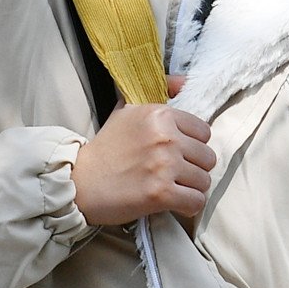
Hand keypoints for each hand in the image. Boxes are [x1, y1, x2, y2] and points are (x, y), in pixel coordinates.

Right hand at [72, 95, 214, 226]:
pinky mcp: (161, 194)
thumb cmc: (106, 148)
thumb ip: (158, 93)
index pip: (204, 131)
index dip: (192, 144)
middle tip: (174, 173)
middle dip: (194, 167)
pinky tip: (173, 202)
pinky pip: (196, 201)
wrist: (81, 182)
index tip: (178, 152)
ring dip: (191, 188)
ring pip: (204, 181)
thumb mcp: (127, 109)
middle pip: (207, 157)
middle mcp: (165, 137)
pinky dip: (188, 205)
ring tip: (173, 187)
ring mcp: (164, 166)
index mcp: (160, 114)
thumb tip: (183, 81)